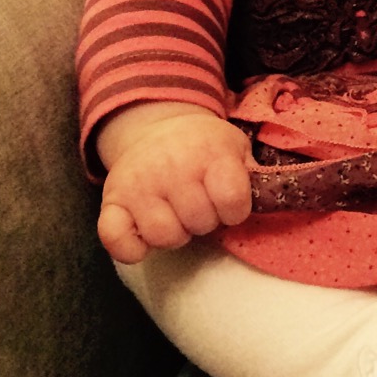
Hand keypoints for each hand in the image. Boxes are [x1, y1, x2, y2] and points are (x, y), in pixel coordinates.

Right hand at [94, 101, 253, 263]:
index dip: (235, 211)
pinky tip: (144, 237)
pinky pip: (116, 239)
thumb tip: (265, 202)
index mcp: (211, 152)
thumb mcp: (236, 147)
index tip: (230, 205)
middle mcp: (172, 166)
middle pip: (199, 222)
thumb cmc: (205, 147)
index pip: (232, 201)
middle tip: (201, 206)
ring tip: (177, 216)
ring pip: (164, 236)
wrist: (158, 128)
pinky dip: (131, 248)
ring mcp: (138, 183)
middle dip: (206, 221)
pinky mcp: (111, 199)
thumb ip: (251, 174)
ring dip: (175, 234)